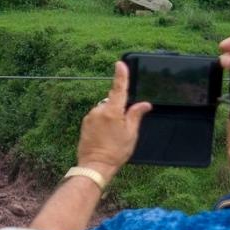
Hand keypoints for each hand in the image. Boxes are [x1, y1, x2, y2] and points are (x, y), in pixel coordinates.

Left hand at [75, 60, 146, 179]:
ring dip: (111, 116)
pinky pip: (97, 117)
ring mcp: (90, 116)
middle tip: (123, 127)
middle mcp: (99, 111)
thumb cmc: (116, 151)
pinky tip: (106, 136)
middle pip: (112, 101)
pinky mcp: (85, 123)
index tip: (120, 64)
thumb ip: (136, 115)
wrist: (95, 165)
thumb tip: (144, 104)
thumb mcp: (131, 133)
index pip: (119, 89)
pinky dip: (103, 122)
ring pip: (105, 110)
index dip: (121, 76)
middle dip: (119, 108)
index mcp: (112, 111)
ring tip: (113, 135)